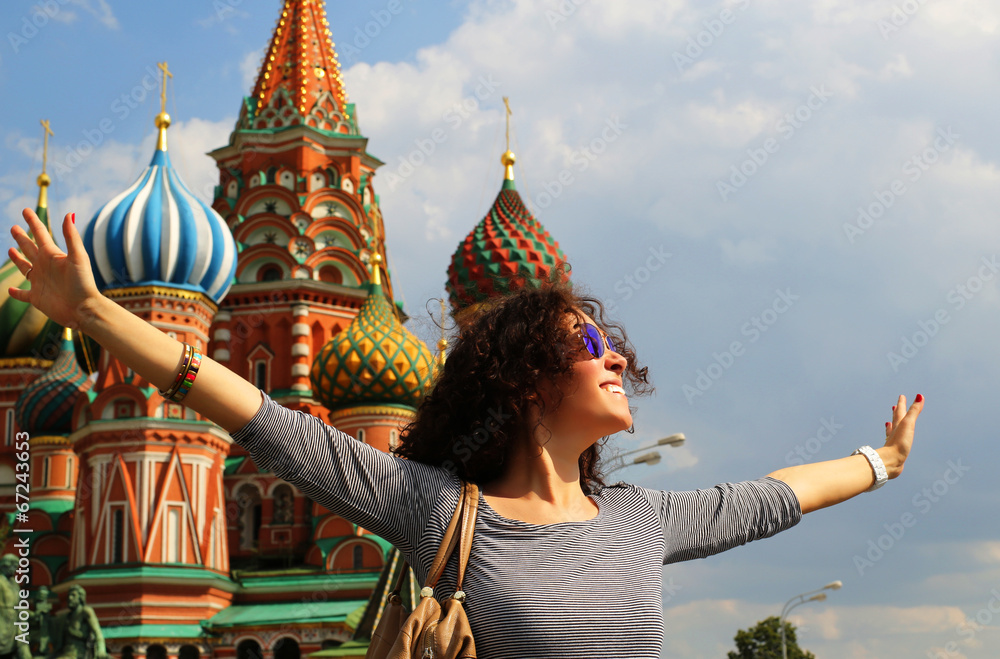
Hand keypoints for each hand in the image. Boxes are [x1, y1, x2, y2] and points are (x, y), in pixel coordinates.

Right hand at [7, 208, 100, 329]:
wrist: (84, 309)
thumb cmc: (83, 283)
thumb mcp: (78, 257)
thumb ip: (71, 237)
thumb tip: (69, 213)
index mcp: (53, 255)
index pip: (41, 234)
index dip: (33, 222)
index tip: (26, 210)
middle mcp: (45, 267)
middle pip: (30, 248)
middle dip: (22, 238)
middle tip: (14, 227)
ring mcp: (40, 282)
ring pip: (24, 268)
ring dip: (17, 259)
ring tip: (10, 250)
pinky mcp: (36, 298)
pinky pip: (23, 294)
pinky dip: (16, 292)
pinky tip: (10, 290)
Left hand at [881, 393, 924, 478]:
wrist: (890, 461)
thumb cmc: (899, 442)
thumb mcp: (908, 424)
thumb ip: (914, 411)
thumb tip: (920, 396)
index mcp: (898, 425)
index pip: (900, 411)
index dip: (902, 403)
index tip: (901, 396)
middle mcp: (894, 432)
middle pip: (895, 420)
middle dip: (896, 413)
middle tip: (894, 406)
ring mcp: (893, 442)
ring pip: (892, 431)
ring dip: (892, 425)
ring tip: (889, 422)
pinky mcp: (893, 451)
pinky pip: (892, 443)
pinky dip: (891, 439)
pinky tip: (890, 441)